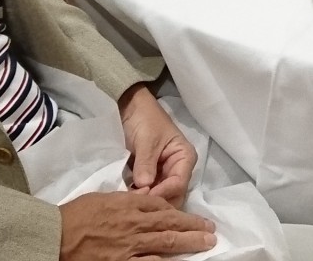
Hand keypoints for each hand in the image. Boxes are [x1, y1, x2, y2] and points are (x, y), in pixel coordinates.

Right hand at [58, 190, 213, 260]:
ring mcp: (130, 245)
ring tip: (205, 245)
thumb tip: (142, 198)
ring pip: (166, 243)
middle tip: (210, 230)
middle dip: (193, 226)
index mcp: (127, 203)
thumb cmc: (73, 216)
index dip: (178, 210)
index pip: (160, 205)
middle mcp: (134, 223)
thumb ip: (124, 199)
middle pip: (170, 223)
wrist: (54, 236)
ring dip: (188, 243)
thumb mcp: (101, 197)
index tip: (189, 216)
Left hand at [118, 84, 198, 203]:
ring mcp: (164, 175)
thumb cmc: (144, 119)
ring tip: (129, 202)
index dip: (162, 193)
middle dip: (156, 201)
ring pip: (161, 198)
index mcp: (184, 158)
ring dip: (147, 202)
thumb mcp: (146, 140)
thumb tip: (144, 186)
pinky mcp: (150, 178)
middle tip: (135, 203)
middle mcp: (178, 170)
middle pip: (173, 196)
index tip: (143, 195)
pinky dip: (139, 198)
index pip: (178, 184)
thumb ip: (146, 163)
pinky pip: (148, 193)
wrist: (130, 109)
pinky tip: (128, 199)